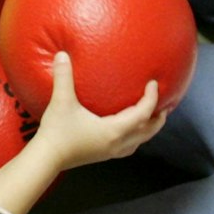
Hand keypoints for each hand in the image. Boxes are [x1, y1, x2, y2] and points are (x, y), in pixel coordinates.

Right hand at [34, 52, 166, 168]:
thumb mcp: (62, 101)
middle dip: (159, 118)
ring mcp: (111, 151)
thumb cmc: (57, 132)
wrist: (47, 158)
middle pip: (148, 131)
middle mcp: (118, 143)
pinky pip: (129, 146)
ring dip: (149, 129)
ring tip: (152, 117)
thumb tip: (62, 54)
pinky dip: (136, 136)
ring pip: (140, 141)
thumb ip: (64, 77)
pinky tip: (128, 130)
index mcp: (114, 130)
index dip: (151, 98)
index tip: (154, 84)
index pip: (142, 114)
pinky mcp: (103, 154)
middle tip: (166, 104)